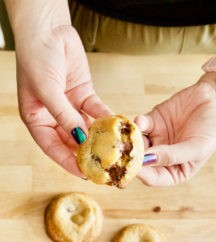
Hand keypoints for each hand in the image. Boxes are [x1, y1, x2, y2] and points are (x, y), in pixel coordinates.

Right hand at [16, 25, 111, 176]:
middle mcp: (53, 116)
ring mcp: (69, 106)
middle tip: (104, 164)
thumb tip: (80, 140)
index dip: (68, 162)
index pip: (52, 147)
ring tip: (114, 148)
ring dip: (99, 137)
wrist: (48, 30)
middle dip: (87, 152)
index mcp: (37, 119)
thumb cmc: (37, 59)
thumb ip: (64, 116)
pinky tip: (116, 124)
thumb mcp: (47, 90)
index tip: (84, 174)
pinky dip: (105, 117)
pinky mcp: (83, 95)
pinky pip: (95, 110)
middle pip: (71, 141)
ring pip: (86, 127)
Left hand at [135, 72, 215, 185]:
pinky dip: (137, 123)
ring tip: (127, 137)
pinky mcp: (153, 121)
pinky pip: (140, 125)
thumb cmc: (214, 129)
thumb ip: (172, 156)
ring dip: (130, 140)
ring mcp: (156, 139)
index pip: (154, 178)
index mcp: (174, 170)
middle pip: (141, 161)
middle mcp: (162, 157)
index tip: (135, 167)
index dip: (143, 174)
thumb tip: (147, 160)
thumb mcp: (197, 148)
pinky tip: (141, 121)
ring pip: (137, 143)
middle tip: (124, 151)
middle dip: (132, 157)